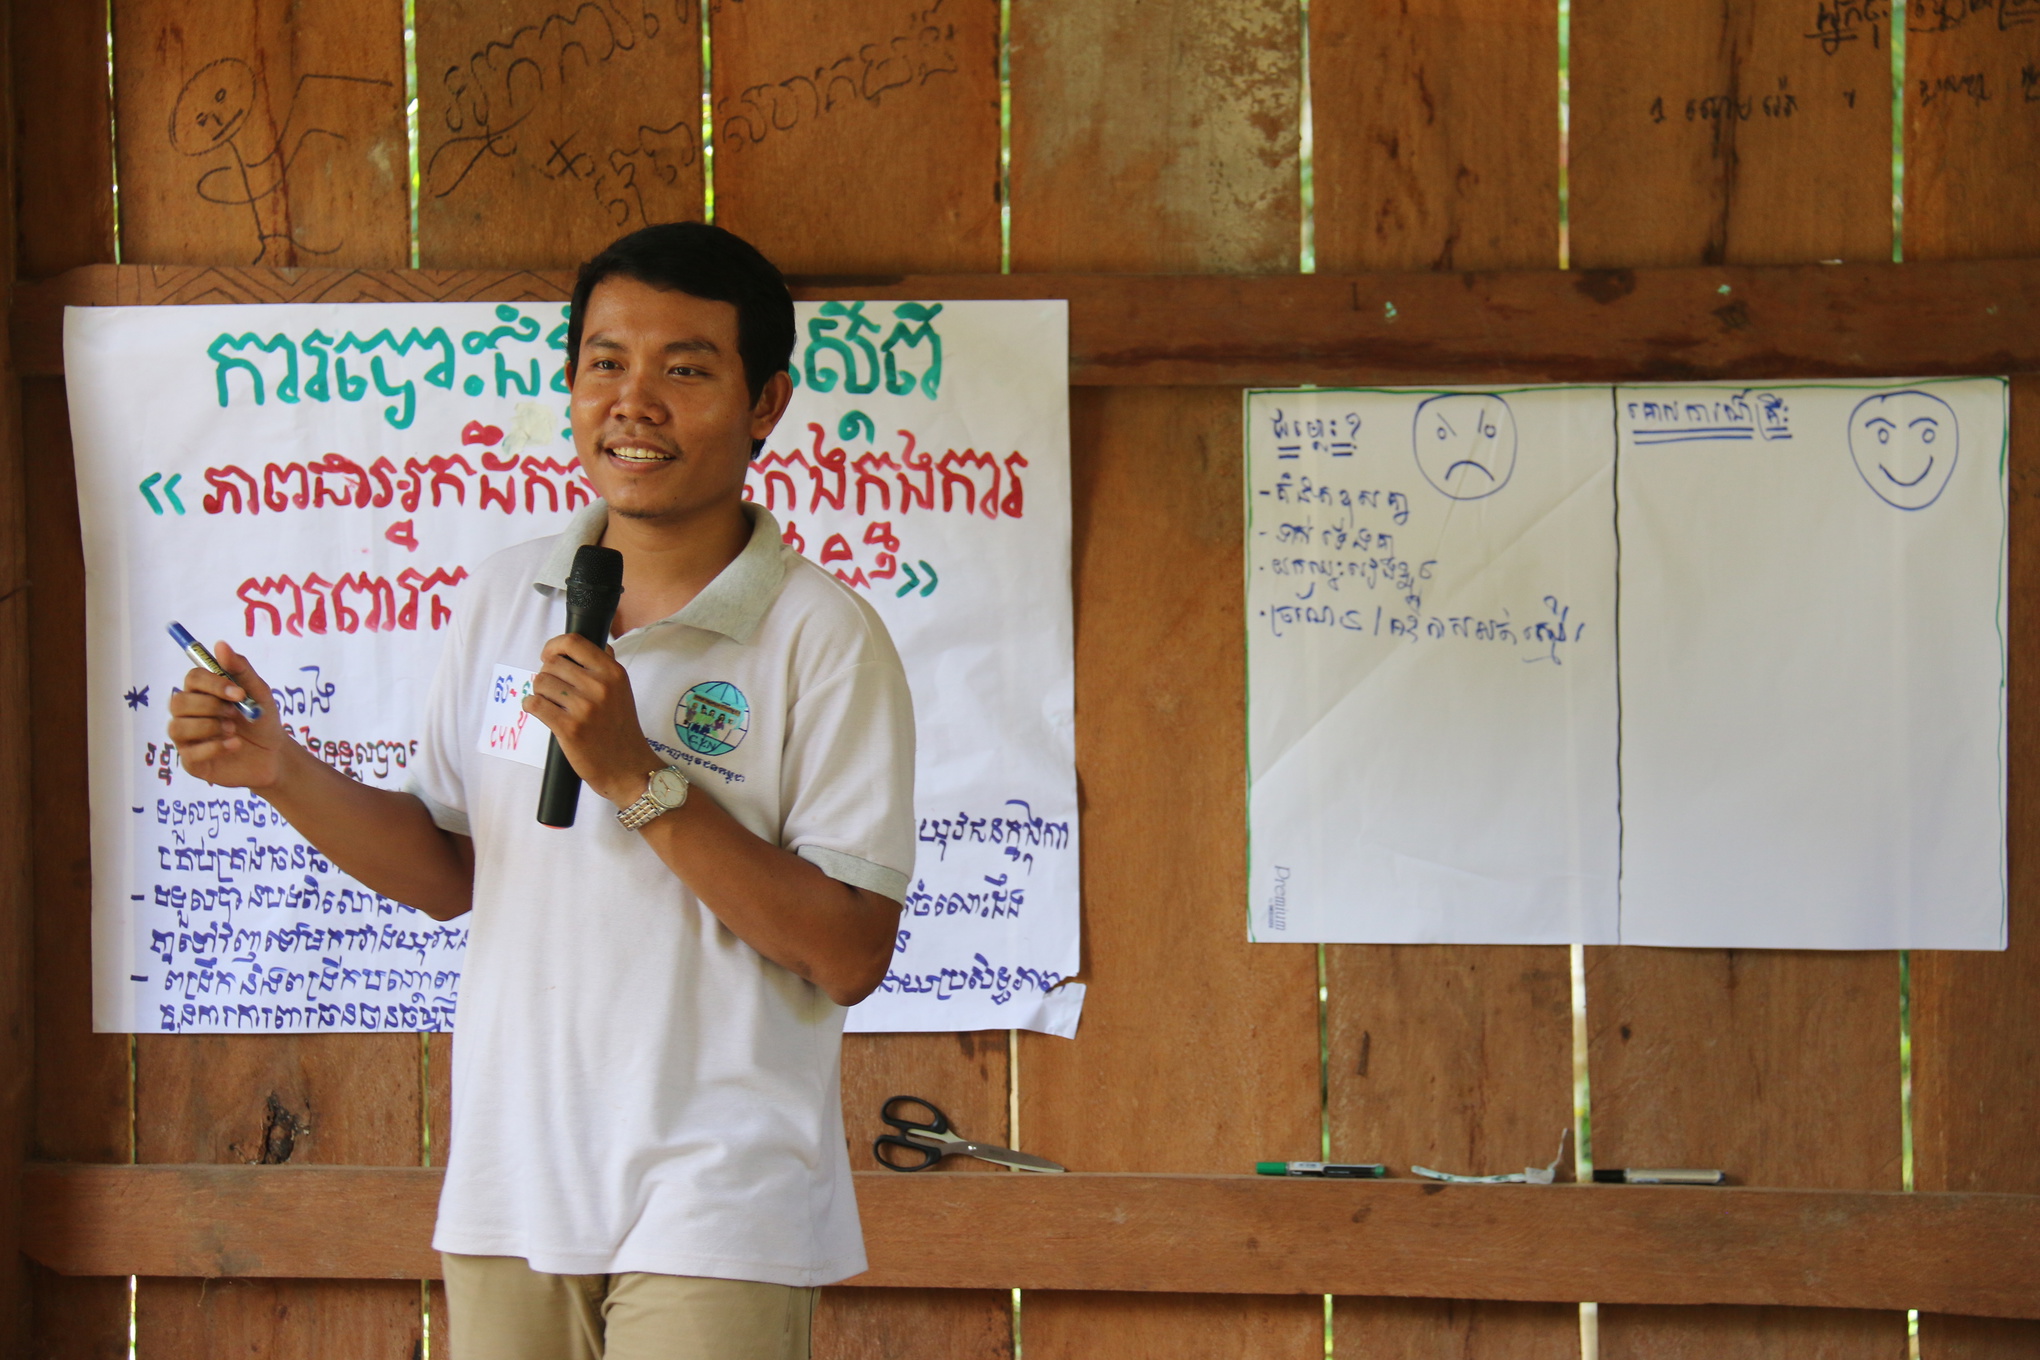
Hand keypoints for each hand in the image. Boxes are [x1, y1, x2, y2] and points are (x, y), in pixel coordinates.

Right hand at [165, 641, 293, 789]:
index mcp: (203, 693)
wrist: (274, 755)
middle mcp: (189, 714)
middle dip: (209, 706)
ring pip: (177, 727)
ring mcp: (188, 739)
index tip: (239, 693)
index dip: (213, 684)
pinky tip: (235, 745)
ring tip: (233, 730)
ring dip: (209, 727)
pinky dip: (215, 747)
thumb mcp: (259, 693)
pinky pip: (189, 753)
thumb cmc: (261, 720)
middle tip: (234, 713)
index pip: (192, 679)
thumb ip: (240, 669)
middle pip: (178, 702)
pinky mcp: (192, 762)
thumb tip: (220, 644)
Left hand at [523, 634, 660, 806]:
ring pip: (540, 682)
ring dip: (539, 692)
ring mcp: (585, 708)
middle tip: (553, 691)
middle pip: (551, 663)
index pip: (573, 642)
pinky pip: (535, 704)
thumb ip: (607, 666)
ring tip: (551, 704)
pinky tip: (540, 711)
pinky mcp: (569, 728)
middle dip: (546, 675)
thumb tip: (597, 645)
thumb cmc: (622, 730)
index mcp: (613, 672)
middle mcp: (600, 686)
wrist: (628, 768)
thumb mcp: (623, 691)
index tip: (548, 655)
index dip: (553, 645)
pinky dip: (532, 706)